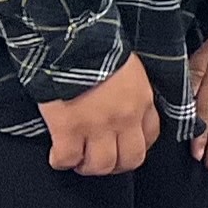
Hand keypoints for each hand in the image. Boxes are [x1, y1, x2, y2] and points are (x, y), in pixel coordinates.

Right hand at [38, 56, 159, 176]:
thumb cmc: (101, 50)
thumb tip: (126, 109)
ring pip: (100, 165)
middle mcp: (125, 118)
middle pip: (130, 160)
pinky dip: (61, 161)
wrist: (74, 41)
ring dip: (88, 166)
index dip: (135, 147)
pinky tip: (57, 152)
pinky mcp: (68, 128)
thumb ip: (132, 93)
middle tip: (98, 159)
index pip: (150, 137)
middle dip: (115, 165)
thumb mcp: (131, 70)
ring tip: (78, 158)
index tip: (121, 146)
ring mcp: (97, 126)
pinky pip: (67, 159)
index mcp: (143, 101)